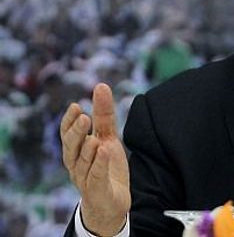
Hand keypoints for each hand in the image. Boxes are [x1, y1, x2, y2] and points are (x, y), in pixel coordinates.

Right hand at [61, 83, 130, 235]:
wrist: (112, 201)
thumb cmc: (105, 166)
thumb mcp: (107, 137)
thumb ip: (104, 115)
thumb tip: (101, 86)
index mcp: (76, 150)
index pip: (67, 134)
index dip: (69, 121)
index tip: (75, 106)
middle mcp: (75, 164)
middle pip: (71, 147)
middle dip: (76, 132)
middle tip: (84, 117)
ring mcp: (84, 178)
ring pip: (82, 162)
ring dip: (87, 149)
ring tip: (95, 138)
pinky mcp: (96, 190)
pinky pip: (95, 176)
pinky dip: (98, 164)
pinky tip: (103, 152)